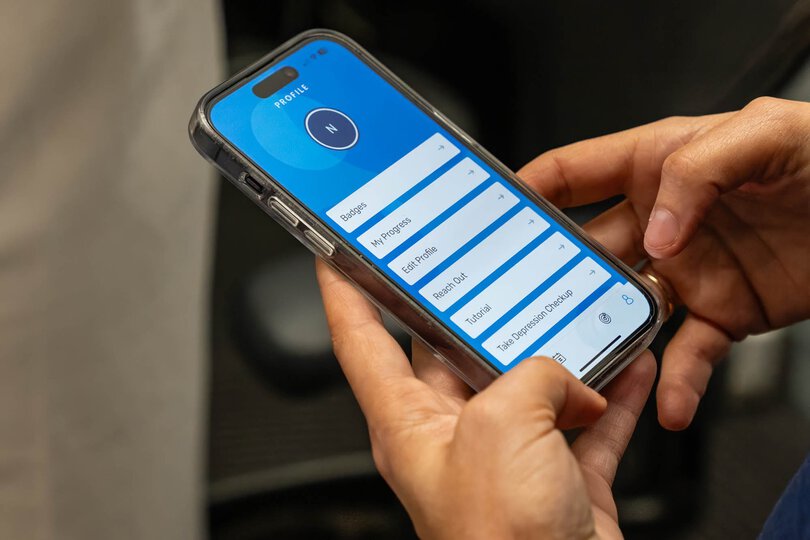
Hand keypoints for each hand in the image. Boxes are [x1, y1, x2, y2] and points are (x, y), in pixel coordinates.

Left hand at [317, 261, 656, 539]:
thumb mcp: (500, 427)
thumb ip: (531, 377)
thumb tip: (568, 378)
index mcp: (409, 424)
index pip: (360, 340)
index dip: (343, 292)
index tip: (336, 252)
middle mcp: (454, 436)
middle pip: (457, 351)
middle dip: (480, 311)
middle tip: (494, 262)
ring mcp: (508, 457)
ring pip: (532, 385)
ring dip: (564, 353)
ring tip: (585, 310)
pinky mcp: (558, 478)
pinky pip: (587, 422)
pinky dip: (611, 395)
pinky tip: (633, 365)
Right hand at [518, 96, 809, 429]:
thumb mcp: (763, 133)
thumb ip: (697, 172)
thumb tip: (654, 234)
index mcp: (655, 166)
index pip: (570, 174)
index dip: (525, 193)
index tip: (490, 219)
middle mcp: (660, 221)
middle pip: (584, 251)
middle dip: (550, 277)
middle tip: (519, 304)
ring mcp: (686, 270)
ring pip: (624, 309)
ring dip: (601, 337)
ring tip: (579, 363)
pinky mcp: (723, 312)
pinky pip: (689, 354)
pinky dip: (677, 384)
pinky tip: (669, 407)